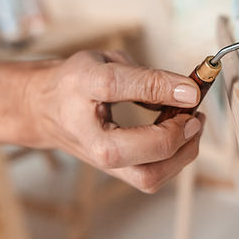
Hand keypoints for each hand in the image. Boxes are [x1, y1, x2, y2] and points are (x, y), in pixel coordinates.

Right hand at [23, 50, 204, 192]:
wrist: (45, 109)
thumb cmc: (78, 82)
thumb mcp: (106, 61)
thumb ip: (144, 75)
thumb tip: (185, 94)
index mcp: (82, 87)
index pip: (118, 87)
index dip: (160, 86)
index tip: (192, 87)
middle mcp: (89, 131)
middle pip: (135, 150)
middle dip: (174, 136)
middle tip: (194, 115)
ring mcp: (101, 159)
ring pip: (148, 176)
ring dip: (181, 154)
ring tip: (193, 127)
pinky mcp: (114, 171)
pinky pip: (151, 178)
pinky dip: (175, 161)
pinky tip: (181, 137)